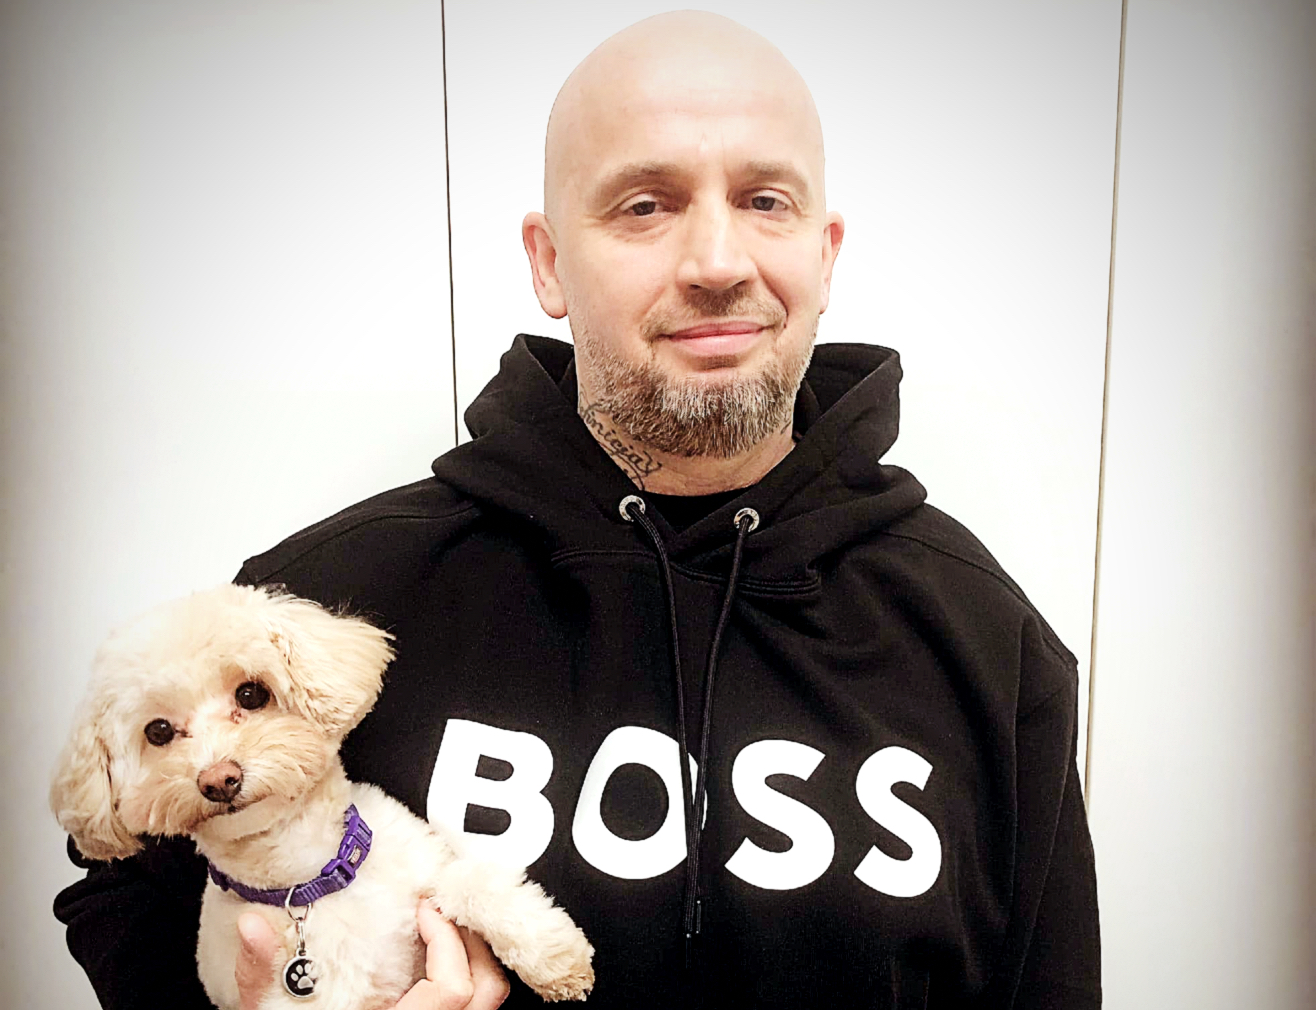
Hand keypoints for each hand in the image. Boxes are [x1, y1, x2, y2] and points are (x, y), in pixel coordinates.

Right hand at [234, 904, 509, 1009]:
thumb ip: (263, 975)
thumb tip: (253, 924)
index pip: (453, 988)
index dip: (447, 939)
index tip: (425, 909)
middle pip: (487, 992)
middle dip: (472, 943)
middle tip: (443, 911)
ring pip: (486, 1005)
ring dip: (474, 962)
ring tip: (446, 931)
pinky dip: (466, 984)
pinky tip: (439, 964)